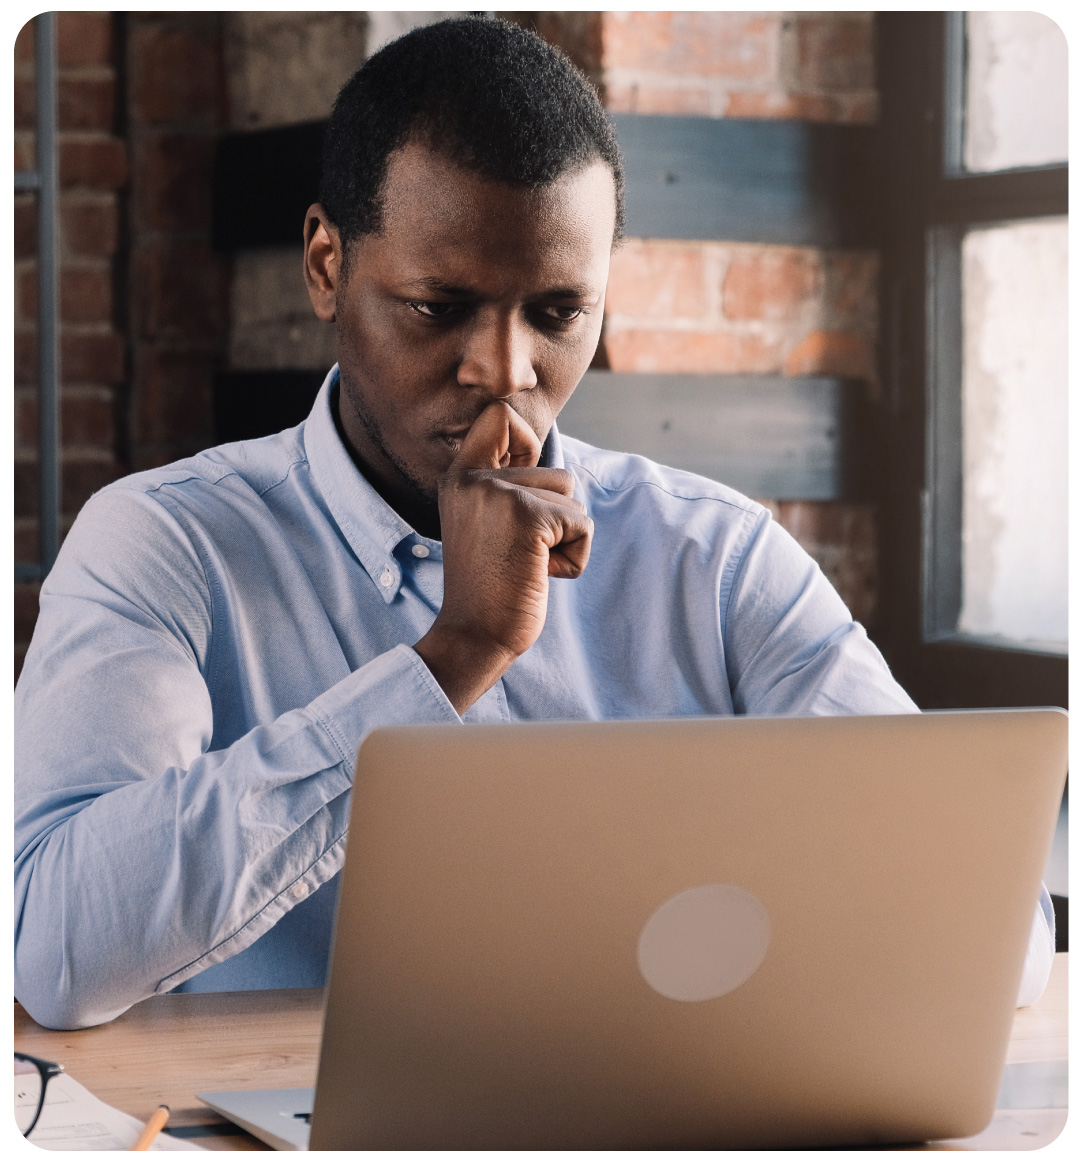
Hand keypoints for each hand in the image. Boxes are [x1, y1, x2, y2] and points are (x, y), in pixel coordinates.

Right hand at [413, 401, 592, 713]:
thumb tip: (536, 450)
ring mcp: (501, 495)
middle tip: (518, 551)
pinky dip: (574, 555)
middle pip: (556, 470)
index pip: (500, 416)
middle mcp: (474, 478)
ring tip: (528, 562)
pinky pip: (582, 523)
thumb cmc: (488, 586)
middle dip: (555, 516)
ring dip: (565, 535)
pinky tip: (540, 574)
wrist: (475, 635)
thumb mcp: (485, 522)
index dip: (525, 441)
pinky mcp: (530, 519)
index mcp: (460, 476)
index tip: (521, 485)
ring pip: (572, 495)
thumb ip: (505, 486)